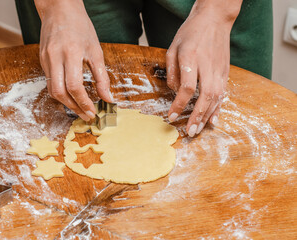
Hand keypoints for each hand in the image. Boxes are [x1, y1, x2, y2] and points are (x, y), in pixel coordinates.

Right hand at [35, 0, 111, 120]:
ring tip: (80, 108)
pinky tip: (71, 95)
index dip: (84, 102)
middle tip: (86, 115)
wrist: (59, 9)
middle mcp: (54, 57)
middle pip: (60, 93)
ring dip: (66, 103)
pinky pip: (50, 82)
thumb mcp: (96, 50)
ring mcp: (45, 59)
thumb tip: (107, 98)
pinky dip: (61, 92)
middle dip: (74, 108)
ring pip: (52, 90)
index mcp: (70, 53)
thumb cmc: (80, 26)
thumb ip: (102, 76)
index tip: (93, 112)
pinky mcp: (41, 60)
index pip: (75, 86)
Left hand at [166, 1, 240, 136]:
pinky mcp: (225, 72)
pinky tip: (213, 120)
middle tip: (189, 132)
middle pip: (205, 96)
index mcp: (191, 58)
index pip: (187, 87)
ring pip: (216, 97)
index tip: (172, 116)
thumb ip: (172, 71)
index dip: (179, 104)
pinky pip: (223, 93)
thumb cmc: (190, 33)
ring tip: (198, 129)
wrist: (214, 19)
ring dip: (207, 116)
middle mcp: (207, 65)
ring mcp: (219, 69)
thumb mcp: (172, 48)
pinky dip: (218, 108)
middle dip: (197, 116)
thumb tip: (175, 91)